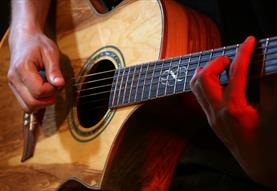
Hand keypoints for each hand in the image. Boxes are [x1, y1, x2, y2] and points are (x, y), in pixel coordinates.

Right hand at [8, 29, 63, 112]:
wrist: (24, 40)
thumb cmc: (38, 44)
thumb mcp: (51, 53)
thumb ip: (55, 70)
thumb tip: (60, 84)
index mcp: (22, 68)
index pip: (39, 92)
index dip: (53, 90)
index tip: (58, 81)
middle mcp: (14, 79)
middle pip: (32, 103)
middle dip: (48, 99)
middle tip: (54, 86)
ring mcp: (13, 85)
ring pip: (27, 107)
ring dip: (42, 102)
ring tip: (48, 87)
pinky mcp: (15, 89)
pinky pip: (25, 104)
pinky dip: (37, 103)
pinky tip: (43, 92)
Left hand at [190, 36, 276, 186]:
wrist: (261, 168)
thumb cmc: (272, 145)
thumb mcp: (275, 114)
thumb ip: (270, 87)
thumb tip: (265, 67)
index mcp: (234, 109)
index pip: (236, 72)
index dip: (243, 53)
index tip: (249, 41)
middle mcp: (217, 112)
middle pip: (203, 78)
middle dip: (216, 62)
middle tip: (232, 59)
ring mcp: (212, 118)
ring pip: (196, 88)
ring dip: (207, 72)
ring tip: (224, 68)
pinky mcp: (212, 122)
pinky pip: (201, 97)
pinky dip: (207, 84)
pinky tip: (221, 82)